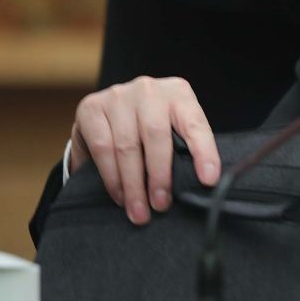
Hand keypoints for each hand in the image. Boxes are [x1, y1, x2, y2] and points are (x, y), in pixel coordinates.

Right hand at [69, 76, 220, 225]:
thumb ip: (184, 149)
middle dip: (160, 176)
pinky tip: (119, 195)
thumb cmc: (149, 128)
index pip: (195, 124)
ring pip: (127, 146)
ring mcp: (118, 95)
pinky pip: (103, 147)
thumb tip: (199, 186)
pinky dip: (112, 177)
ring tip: (139, 211)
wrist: (107, 112)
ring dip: (134, 185)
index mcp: (178, 93)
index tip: (208, 180)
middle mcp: (149, 89)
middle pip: (157, 136)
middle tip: (161, 205)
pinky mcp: (91, 107)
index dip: (204, 153)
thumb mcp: (172, 130)